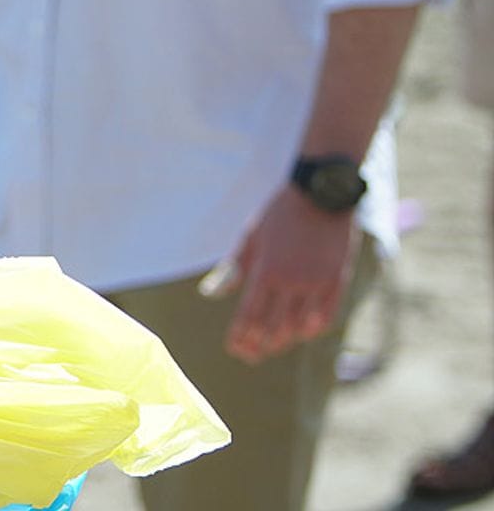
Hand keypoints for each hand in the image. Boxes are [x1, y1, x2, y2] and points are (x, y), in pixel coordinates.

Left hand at [221, 187, 358, 363]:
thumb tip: (211, 293)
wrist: (320, 193)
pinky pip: (326, 314)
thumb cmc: (278, 214)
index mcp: (265, 272)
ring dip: (284, 340)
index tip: (234, 349)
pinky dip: (313, 327)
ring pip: (300, 326)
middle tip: (250, 356)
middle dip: (259, 345)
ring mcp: (317, 283)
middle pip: (273, 327)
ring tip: (272, 346)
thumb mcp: (249, 237)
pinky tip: (302, 332)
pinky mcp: (338, 280)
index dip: (241, 337)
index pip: (249, 316)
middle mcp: (291, 282)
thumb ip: (232, 268)